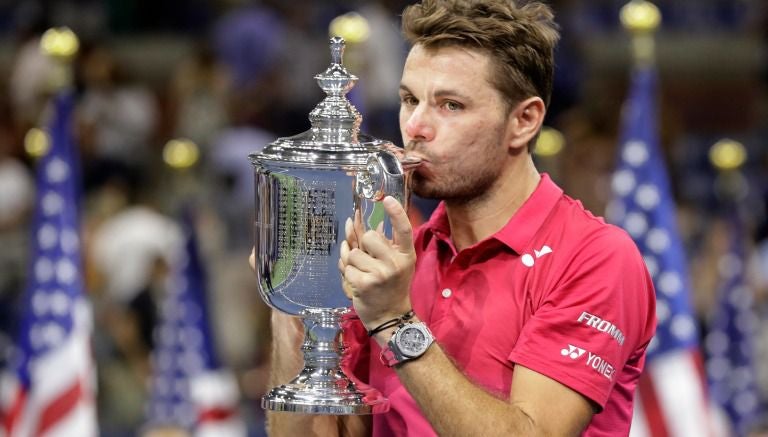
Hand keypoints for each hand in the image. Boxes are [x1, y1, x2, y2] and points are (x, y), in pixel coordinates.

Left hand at [338, 196, 414, 329]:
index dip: (396, 213)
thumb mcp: (396, 264)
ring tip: (364, 274)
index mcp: (406, 255)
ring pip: (353, 253)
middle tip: (369, 260)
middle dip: (363, 245)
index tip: (387, 199)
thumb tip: (366, 222)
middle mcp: (396, 263)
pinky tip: (359, 284)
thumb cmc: (392, 286)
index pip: (404, 229)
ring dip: (353, 263)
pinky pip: (346, 268)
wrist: (390, 316)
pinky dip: (348, 276)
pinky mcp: (365, 284)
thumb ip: (384, 244)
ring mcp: (380, 274)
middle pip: (369, 236)